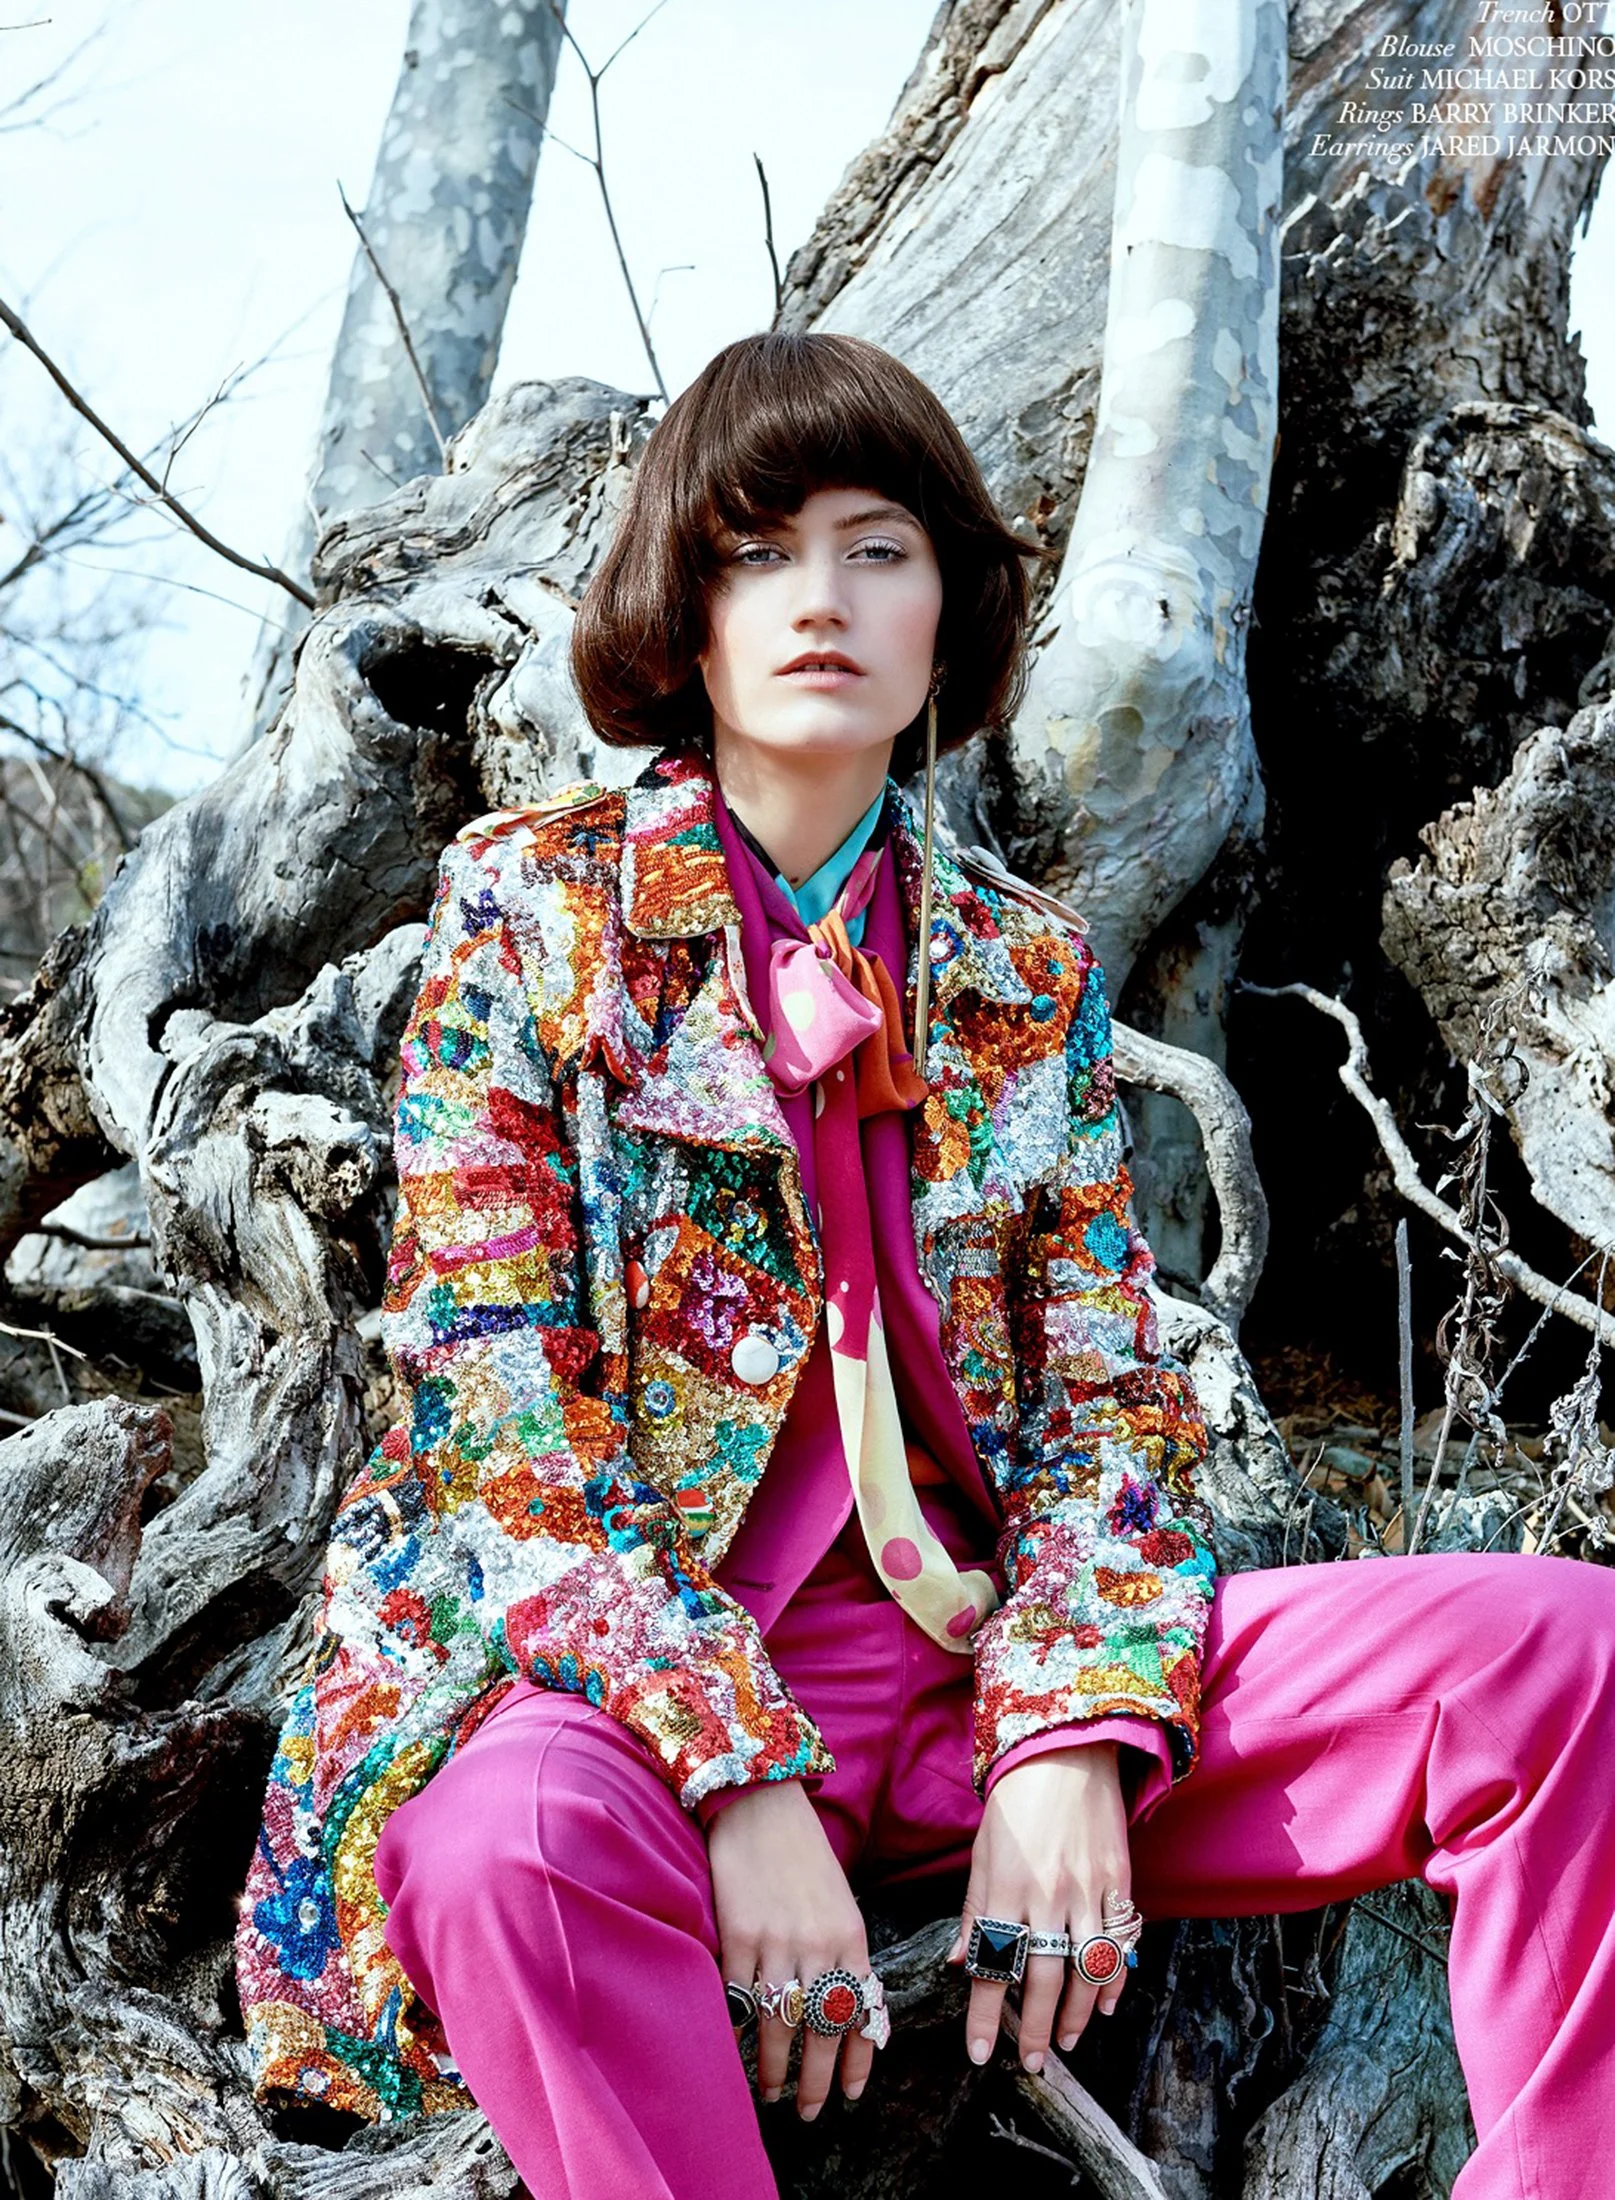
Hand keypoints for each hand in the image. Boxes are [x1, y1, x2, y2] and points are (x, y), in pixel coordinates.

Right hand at [706, 1780, 875, 2118]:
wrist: (762, 1804)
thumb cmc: (804, 1855)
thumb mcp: (841, 1904)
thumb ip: (847, 1955)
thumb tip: (853, 2010)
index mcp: (852, 1937)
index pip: (860, 2014)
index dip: (856, 2060)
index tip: (850, 2094)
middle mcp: (819, 1945)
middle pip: (821, 2030)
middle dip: (816, 2080)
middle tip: (809, 2111)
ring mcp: (776, 1942)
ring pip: (779, 2025)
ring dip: (776, 2068)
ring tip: (772, 2094)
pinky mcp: (738, 1935)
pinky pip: (738, 1998)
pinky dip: (737, 2031)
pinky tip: (737, 2053)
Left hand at [945, 1742, 1132, 2071]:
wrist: (1065, 1752)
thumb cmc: (1014, 1803)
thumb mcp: (983, 1853)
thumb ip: (975, 1911)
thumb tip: (961, 1962)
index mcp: (1005, 1889)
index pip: (993, 1966)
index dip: (986, 2015)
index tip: (981, 2054)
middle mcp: (1046, 1896)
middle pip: (1044, 1980)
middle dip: (1037, 2030)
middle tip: (1032, 2063)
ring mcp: (1087, 1890)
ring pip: (1085, 1969)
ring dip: (1078, 2015)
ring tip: (1066, 2043)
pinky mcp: (1118, 1880)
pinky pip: (1119, 1941)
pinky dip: (1115, 1978)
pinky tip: (1106, 2005)